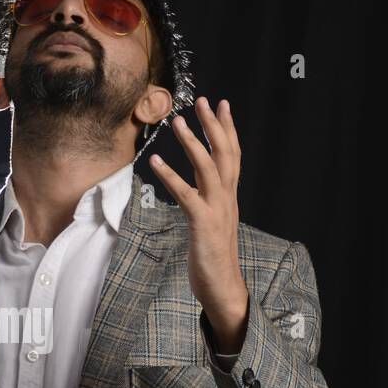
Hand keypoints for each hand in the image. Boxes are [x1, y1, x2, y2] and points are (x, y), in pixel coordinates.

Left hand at [148, 96, 249, 349]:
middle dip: (214, 125)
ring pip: (208, 168)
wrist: (223, 288)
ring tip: (177, 122)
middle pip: (225, 153)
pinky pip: (186, 195)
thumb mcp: (212, 223)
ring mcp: (217, 210)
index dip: (228, 129)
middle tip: (202, 100)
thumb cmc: (213, 257)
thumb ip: (207, 202)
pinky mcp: (203, 224)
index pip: (232, 155)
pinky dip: (171, 176)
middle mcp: (227, 199)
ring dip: (192, 142)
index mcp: (229, 197)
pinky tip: (156, 162)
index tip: (221, 104)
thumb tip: (198, 188)